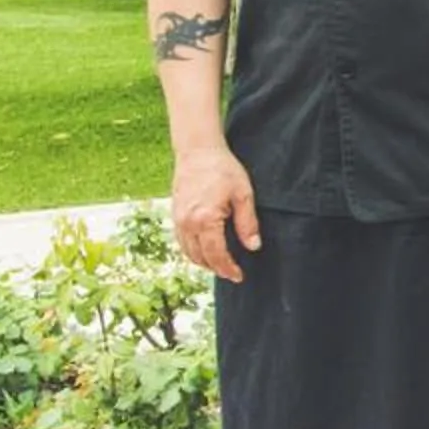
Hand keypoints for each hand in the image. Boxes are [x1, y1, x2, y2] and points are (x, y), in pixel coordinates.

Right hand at [171, 145, 260, 282]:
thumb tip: (253, 246)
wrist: (198, 151)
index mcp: (205, 219)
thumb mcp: (243, 194)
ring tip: (220, 266)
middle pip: (201, 257)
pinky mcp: (174, 214)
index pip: (217, 254)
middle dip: (216, 269)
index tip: (239, 276)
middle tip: (232, 274)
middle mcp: (188, 223)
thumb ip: (248, 223)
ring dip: (203, 262)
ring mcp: (178, 219)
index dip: (228, 268)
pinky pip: (181, 241)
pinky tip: (205, 251)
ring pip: (188, 252)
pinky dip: (192, 251)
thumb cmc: (223, 169)